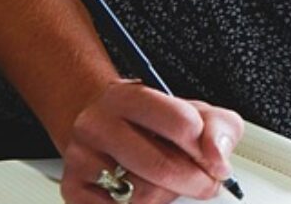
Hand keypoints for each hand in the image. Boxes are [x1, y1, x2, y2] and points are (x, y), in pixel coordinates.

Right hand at [60, 80, 244, 203]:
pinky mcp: (73, 188)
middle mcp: (98, 123)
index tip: (214, 161)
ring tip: (165, 182)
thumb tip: (217, 158)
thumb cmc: (152, 124)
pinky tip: (138, 192)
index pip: (181, 123)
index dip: (206, 150)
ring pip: (141, 195)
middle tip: (204, 184)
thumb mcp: (192, 112)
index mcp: (128, 96)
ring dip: (165, 196)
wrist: (102, 127)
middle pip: (161, 167)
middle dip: (195, 183)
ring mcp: (81, 157)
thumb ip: (217, 128)